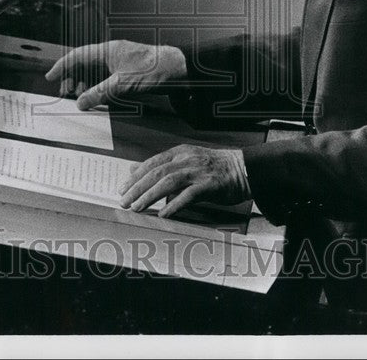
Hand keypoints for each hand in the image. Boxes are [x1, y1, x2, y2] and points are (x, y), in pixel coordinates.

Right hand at [45, 40, 186, 110]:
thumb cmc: (154, 71)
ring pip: (97, 71)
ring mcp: (123, 61)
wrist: (180, 69)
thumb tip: (80, 102)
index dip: (62, 66)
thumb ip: (99, 93)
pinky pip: (108, 76)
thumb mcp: (122, 85)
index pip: (78, 55)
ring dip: (87, 83)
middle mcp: (114, 53)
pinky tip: (101, 97)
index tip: (50, 76)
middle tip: (65, 92)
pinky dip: (100, 86)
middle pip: (86, 63)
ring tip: (81, 97)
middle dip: (73, 78)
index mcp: (109, 51)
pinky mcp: (131, 70)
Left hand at [119, 144, 250, 218]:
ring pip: (168, 182)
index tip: (122, 188)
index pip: (152, 163)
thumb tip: (135, 168)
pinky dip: (174, 204)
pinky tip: (163, 214)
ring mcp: (198, 171)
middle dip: (138, 187)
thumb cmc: (214, 167)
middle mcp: (187, 159)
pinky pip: (188, 195)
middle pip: (156, 172)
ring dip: (150, 196)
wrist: (244, 169)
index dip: (135, 176)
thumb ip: (162, 166)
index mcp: (180, 152)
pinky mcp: (209, 185)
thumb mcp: (186, 160)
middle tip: (125, 201)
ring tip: (138, 207)